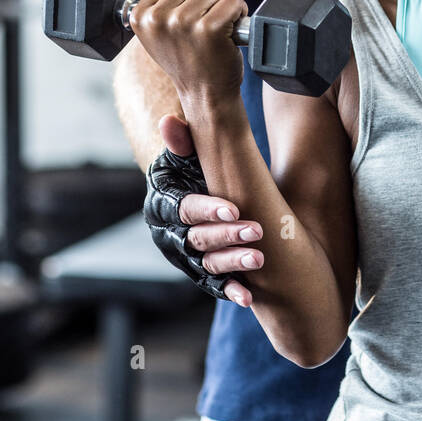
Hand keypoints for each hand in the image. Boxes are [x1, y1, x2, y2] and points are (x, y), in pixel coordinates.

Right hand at [130, 0, 246, 106]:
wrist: (204, 93)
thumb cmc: (186, 60)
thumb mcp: (159, 33)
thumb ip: (160, 5)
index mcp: (140, 16)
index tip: (188, 19)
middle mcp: (158, 18)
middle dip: (205, 0)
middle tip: (203, 29)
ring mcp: (183, 22)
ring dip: (221, 6)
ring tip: (215, 31)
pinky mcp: (210, 28)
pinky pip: (233, 1)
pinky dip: (239, 12)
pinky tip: (230, 31)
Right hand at [160, 115, 261, 306]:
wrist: (200, 194)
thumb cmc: (195, 169)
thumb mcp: (189, 155)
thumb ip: (184, 141)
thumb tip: (170, 122)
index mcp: (162, 204)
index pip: (183, 209)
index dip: (206, 210)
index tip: (233, 210)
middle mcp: (168, 234)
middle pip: (196, 239)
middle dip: (227, 237)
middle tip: (257, 232)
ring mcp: (184, 257)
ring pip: (207, 264)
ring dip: (232, 264)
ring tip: (259, 260)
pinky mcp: (199, 273)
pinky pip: (214, 285)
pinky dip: (230, 291)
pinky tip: (249, 298)